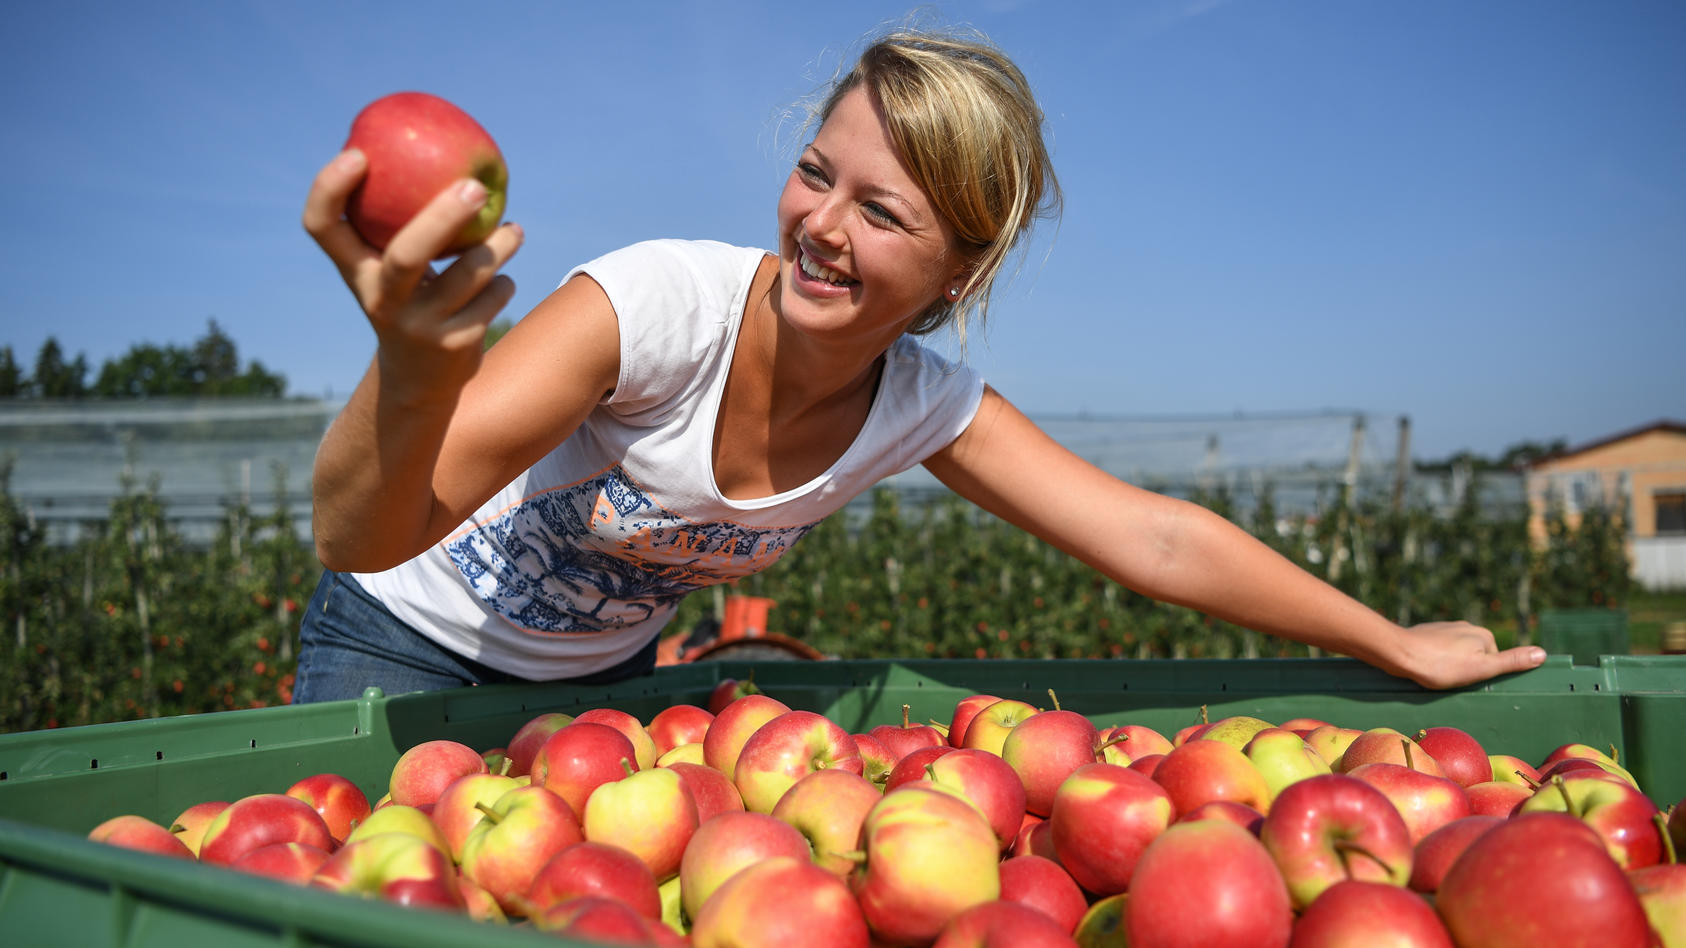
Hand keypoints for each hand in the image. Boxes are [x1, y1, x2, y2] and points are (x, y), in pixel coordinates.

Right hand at [301, 148, 523, 398]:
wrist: (419, 383)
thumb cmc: (407, 301)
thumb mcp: (390, 269)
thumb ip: (400, 223)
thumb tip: (436, 151)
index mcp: (356, 273)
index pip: (322, 228)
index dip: (329, 190)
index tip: (357, 154)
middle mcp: (380, 301)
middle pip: (407, 255)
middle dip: (443, 217)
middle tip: (476, 186)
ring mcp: (419, 327)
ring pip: (469, 274)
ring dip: (497, 246)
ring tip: (513, 231)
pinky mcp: (456, 347)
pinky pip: (494, 296)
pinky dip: (504, 282)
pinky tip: (502, 281)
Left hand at [1392, 621, 1546, 689]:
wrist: (1398, 653)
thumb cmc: (1440, 665)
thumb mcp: (1481, 668)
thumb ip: (1511, 662)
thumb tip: (1542, 654)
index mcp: (1482, 634)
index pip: (1493, 662)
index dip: (1482, 676)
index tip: (1468, 683)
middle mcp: (1466, 627)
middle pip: (1475, 657)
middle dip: (1466, 671)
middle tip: (1451, 681)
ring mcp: (1445, 629)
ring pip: (1456, 654)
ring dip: (1450, 667)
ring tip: (1437, 676)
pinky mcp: (1427, 633)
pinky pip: (1438, 651)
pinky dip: (1436, 661)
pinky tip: (1426, 669)